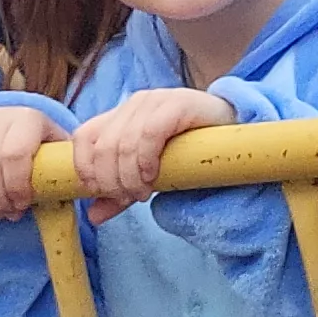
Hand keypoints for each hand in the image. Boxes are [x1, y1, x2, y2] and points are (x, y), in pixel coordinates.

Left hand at [70, 87, 233, 222]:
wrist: (233, 133)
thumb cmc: (188, 153)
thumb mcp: (147, 176)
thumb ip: (119, 193)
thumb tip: (93, 216)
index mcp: (121, 115)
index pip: (84, 137)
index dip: (85, 168)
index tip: (101, 192)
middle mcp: (135, 103)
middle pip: (102, 146)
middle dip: (111, 181)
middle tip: (129, 198)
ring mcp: (156, 101)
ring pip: (123, 144)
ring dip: (129, 177)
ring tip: (143, 193)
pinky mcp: (178, 103)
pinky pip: (150, 134)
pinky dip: (146, 161)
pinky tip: (154, 175)